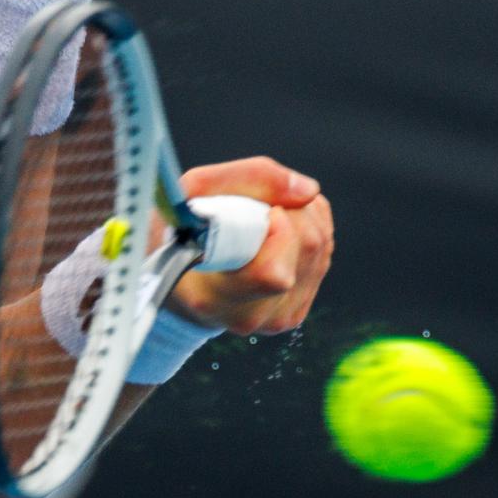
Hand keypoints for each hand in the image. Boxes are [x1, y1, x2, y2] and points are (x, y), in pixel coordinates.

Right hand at [168, 157, 333, 335]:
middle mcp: (246, 316)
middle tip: (258, 206)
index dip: (278, 229)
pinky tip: (277, 233)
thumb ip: (249, 178)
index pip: (272, 272)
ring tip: (264, 217)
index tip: (259, 210)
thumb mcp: (193, 191)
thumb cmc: (178, 231)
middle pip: (308, 247)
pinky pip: (322, 256)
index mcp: (212, 296)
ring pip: (320, 247)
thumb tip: (308, 190)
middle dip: (291, 209)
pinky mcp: (292, 313)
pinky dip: (307, 231)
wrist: (175, 276)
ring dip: (301, 216)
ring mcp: (274, 319)